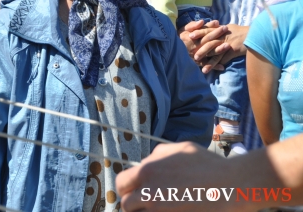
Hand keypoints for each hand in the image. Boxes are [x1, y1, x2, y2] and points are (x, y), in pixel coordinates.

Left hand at [116, 142, 256, 211]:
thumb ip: (158, 155)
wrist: (232, 185)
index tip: (133, 191)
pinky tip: (171, 210)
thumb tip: (147, 162)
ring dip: (145, 211)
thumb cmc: (208, 165)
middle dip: (134, 204)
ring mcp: (160, 209)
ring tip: (158, 208)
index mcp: (147, 171)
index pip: (121, 183)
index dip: (126, 188)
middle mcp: (149, 193)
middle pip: (127, 205)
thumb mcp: (179, 148)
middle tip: (145, 204)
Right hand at [178, 20, 229, 72]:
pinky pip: (206, 65)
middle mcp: (195, 47)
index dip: (213, 28)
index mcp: (192, 38)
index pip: (204, 33)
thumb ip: (192, 25)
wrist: (170, 49)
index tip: (221, 24)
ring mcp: (196, 55)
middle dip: (218, 35)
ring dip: (219, 50)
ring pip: (209, 53)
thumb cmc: (178, 37)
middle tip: (227, 30)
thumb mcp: (183, 29)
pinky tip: (222, 67)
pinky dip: (214, 66)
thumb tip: (202, 21)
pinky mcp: (196, 62)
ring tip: (228, 46)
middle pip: (209, 41)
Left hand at [192, 24, 247, 71]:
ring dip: (208, 60)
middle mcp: (223, 36)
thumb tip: (212, 27)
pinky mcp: (234, 50)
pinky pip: (224, 59)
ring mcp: (228, 43)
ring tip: (201, 66)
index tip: (189, 34)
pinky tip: (213, 70)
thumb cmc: (242, 31)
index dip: (198, 32)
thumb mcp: (230, 27)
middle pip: (209, 42)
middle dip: (200, 49)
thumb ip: (220, 29)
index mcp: (221, 29)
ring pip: (215, 52)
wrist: (256, 34)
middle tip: (192, 55)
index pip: (207, 29)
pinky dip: (218, 65)